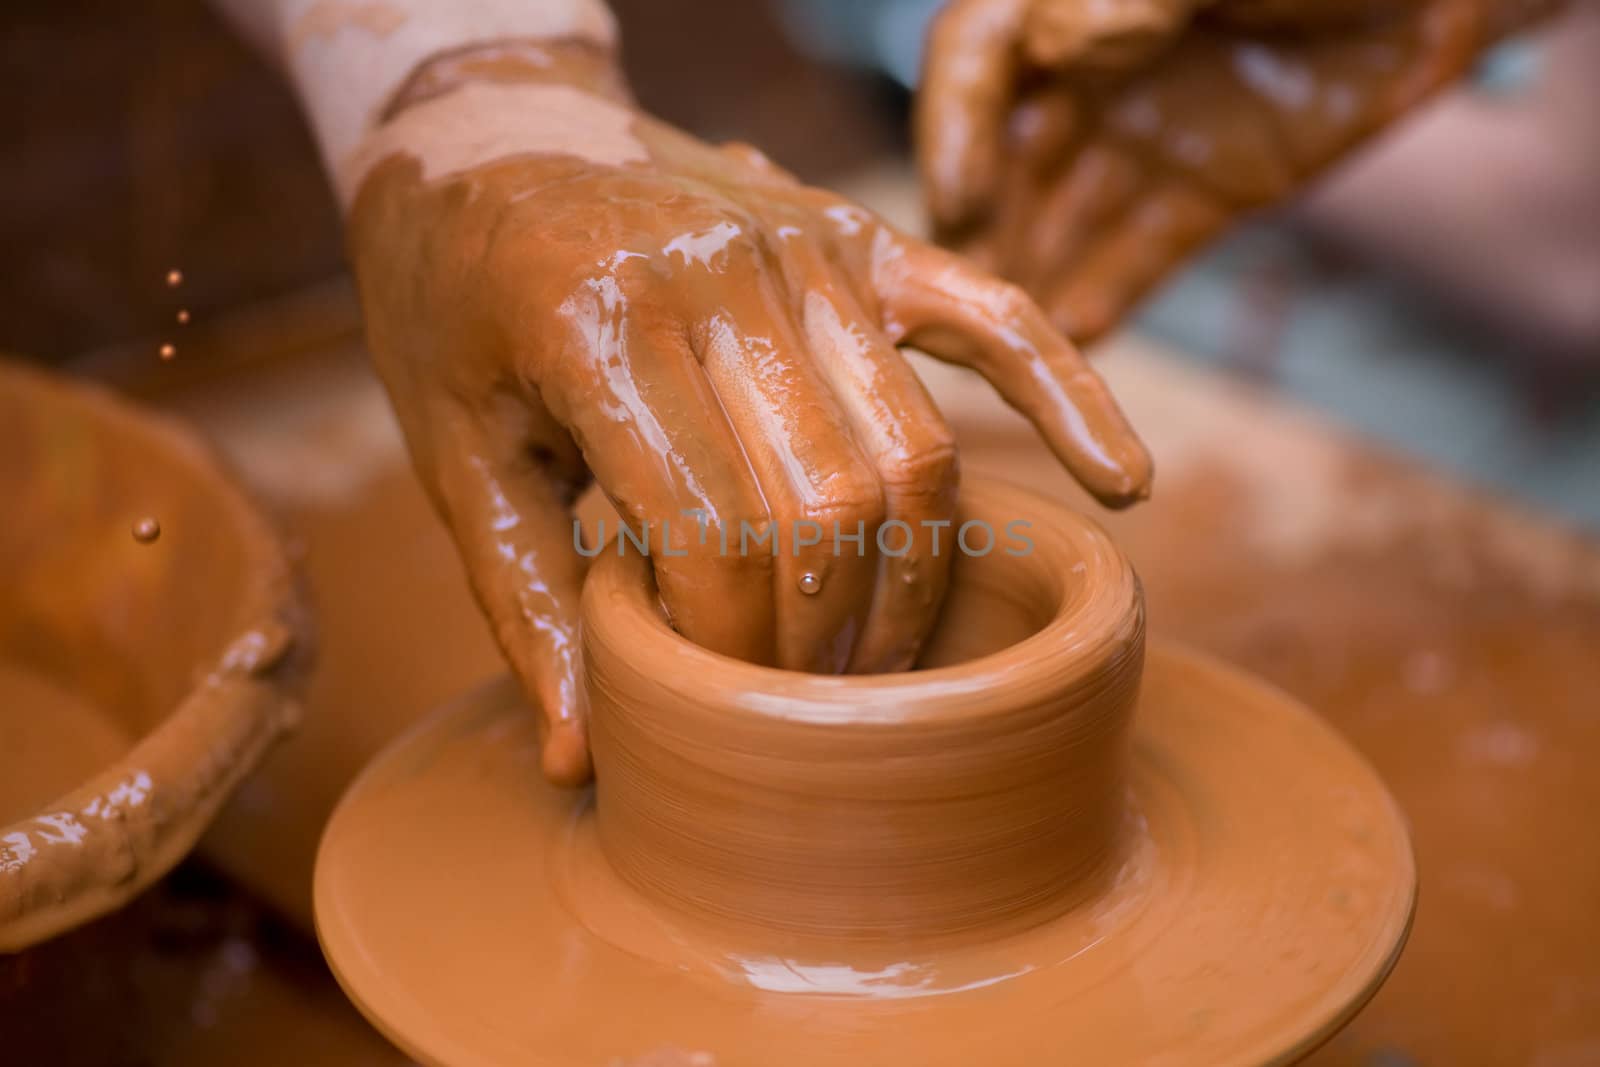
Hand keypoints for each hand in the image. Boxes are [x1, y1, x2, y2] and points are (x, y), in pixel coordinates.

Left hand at [347, 57, 1151, 784]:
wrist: (491, 129)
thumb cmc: (453, 299)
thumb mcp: (453, 450)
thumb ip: (526, 601)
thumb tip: (590, 760)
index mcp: (599, 323)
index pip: (712, 535)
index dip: (729, 650)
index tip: (720, 707)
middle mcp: (720, 272)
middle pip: (829, 506)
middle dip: (823, 641)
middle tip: (802, 714)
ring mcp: (805, 245)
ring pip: (913, 448)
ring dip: (911, 582)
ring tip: (881, 668)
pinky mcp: (858, 236)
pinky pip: (993, 316)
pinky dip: (1070, 396)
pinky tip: (1122, 482)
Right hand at [917, 0, 1553, 341]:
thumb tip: (1060, 40)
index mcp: (1079, 0)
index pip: (982, 56)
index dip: (953, 127)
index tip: (957, 200)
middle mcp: (1094, 72)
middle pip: (1010, 155)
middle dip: (980, 228)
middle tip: (953, 308)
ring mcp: (1148, 135)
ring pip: (1067, 215)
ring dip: (1028, 276)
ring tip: (999, 350)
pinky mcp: (1206, 191)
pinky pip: (1144, 253)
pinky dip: (1106, 298)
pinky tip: (1075, 344)